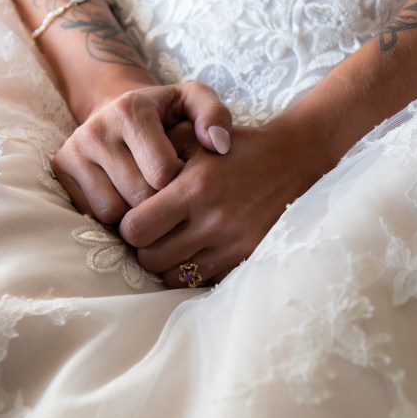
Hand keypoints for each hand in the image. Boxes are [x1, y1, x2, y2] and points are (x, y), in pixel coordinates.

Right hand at [52, 81, 231, 223]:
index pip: (162, 174)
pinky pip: (93, 215)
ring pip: (113, 213)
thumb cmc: (164, 113)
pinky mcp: (61, 169)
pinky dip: (114, 216)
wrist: (116, 109)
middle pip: (138, 197)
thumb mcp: (193, 102)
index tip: (184, 176)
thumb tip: (218, 145)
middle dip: (160, 203)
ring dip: (136, 213)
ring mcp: (73, 150)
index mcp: (130, 111)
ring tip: (147, 195)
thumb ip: (215, 115)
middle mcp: (96, 129)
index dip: (180, 184)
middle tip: (168, 193)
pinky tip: (126, 198)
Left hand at [118, 116, 331, 286]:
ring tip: (173, 244)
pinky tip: (196, 250)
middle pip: (150, 259)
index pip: (136, 228)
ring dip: (167, 263)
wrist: (292, 160)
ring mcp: (231, 244)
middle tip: (152, 233)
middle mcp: (213, 221)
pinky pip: (203, 280)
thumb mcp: (195, 137)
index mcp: (195, 189)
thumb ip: (157, 154)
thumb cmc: (235, 147)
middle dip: (145, 247)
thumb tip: (124, 183)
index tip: (137, 216)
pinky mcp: (246, 257)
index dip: (129, 225)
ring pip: (174, 277)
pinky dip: (193, 270)